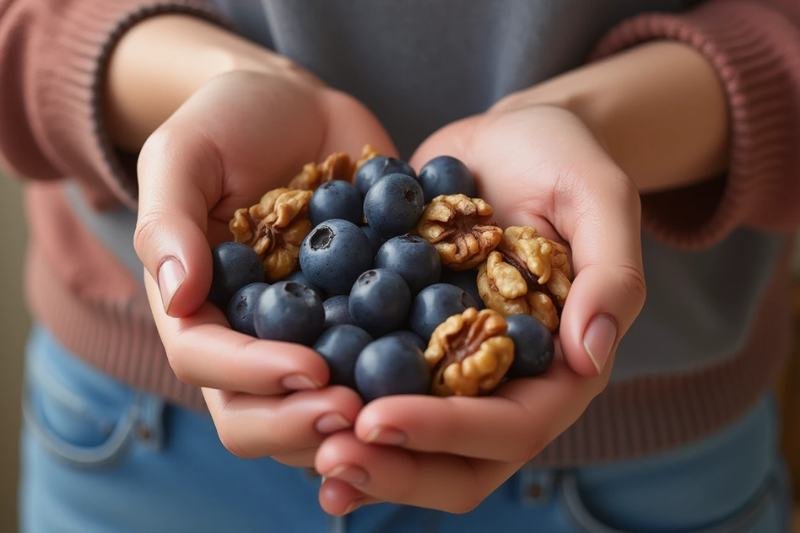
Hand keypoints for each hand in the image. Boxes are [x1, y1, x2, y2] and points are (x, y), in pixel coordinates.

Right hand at [135, 69, 394, 465]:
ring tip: (402, 410)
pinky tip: (441, 378)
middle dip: (300, 422)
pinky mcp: (361, 321)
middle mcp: (250, 337)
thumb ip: (169, 222)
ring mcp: (309, 335)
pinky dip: (404, 380)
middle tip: (355, 412)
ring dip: (355, 421)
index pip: (206, 362)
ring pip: (317, 409)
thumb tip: (178, 299)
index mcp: (198, 308)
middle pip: (255, 414)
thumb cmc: (229, 123)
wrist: (300, 109)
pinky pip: (378, 364)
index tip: (309, 367)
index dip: (253, 375)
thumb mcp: (185, 155)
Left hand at [314, 105, 645, 512]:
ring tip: (297, 444)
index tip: (379, 419)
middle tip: (328, 456)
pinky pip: (370, 385)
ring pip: (408, 442)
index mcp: (556, 368)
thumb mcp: (600, 200)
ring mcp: (448, 367)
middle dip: (394, 467)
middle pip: (456, 462)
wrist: (506, 140)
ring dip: (355, 452)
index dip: (448, 433)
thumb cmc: (563, 162)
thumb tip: (590, 357)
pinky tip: (281, 399)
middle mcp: (501, 383)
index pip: (512, 428)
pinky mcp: (406, 338)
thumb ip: (611, 275)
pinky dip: (332, 401)